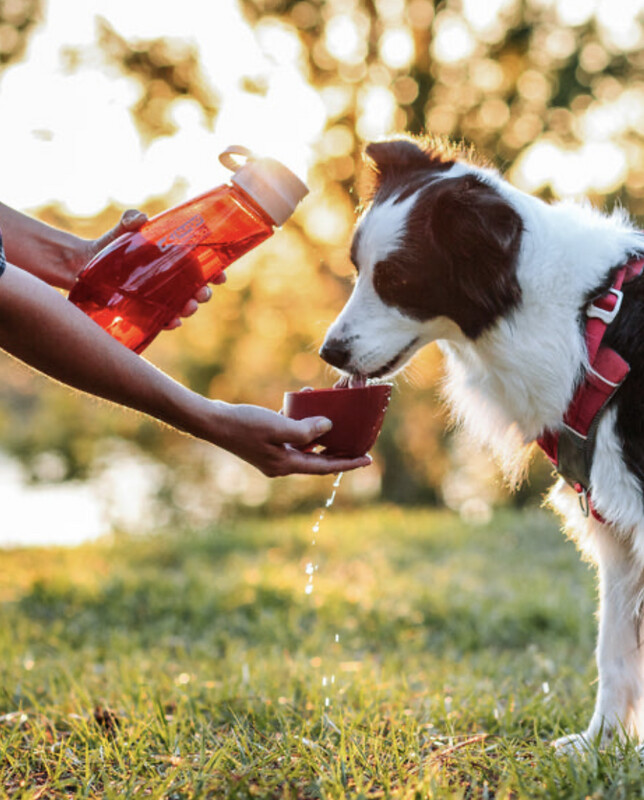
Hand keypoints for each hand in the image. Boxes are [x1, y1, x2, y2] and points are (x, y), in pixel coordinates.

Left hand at [74, 209, 222, 327]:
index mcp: (174, 261)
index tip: (221, 276)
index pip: (202, 268)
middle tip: (202, 294)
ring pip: (182, 306)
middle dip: (203, 294)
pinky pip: (162, 320)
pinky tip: (173, 322)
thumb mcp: (122, 230)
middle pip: (196, 290)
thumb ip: (130, 220)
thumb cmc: (111, 245)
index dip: (215, 273)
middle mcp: (171, 281)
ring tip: (188, 308)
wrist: (85, 264)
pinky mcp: (144, 311)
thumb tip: (140, 218)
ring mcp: (159, 297)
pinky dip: (170, 322)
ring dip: (189, 309)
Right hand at [210, 402, 371, 476]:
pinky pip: (290, 433)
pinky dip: (299, 420)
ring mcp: (272, 453)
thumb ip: (306, 430)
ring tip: (334, 415)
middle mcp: (281, 463)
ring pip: (304, 443)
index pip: (324, 467)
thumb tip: (328, 427)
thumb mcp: (278, 427)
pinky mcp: (265, 441)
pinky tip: (304, 401)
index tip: (368, 460)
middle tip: (358, 441)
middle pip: (317, 457)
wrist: (211, 421)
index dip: (348, 463)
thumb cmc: (243, 424)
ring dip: (318, 429)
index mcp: (286, 465)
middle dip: (337, 448)